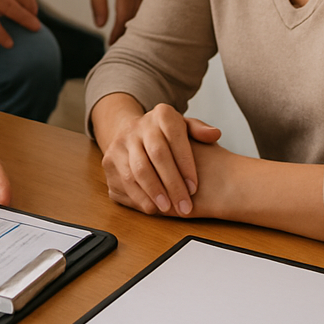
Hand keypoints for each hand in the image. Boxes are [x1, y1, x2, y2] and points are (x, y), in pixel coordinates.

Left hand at [88, 0, 149, 42]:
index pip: (124, 16)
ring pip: (144, 12)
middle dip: (128, 33)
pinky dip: (140, 15)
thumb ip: (97, 3)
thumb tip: (100, 25)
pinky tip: (132, 24)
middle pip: (136, 17)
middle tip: (119, 46)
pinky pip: (147, 5)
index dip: (118, 33)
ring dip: (135, 25)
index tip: (111, 44)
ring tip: (125, 39)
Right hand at [101, 102, 219, 216]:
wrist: (132, 134)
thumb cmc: (166, 136)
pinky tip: (151, 207)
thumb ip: (199, 131)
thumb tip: (214, 134)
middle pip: (156, 155)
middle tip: (184, 205)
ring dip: (154, 193)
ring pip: (136, 170)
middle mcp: (137, 126)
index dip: (185, 164)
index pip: (174, 137)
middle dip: (171, 183)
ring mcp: (120, 143)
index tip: (194, 187)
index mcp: (161, 115)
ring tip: (168, 209)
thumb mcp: (184, 128)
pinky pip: (123, 182)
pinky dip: (138, 197)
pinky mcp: (109, 160)